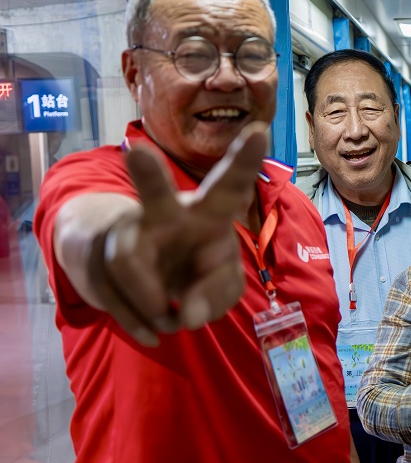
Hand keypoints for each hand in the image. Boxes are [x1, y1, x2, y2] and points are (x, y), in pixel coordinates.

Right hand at [102, 124, 268, 345]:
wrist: (139, 272)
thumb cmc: (196, 267)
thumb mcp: (222, 283)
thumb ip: (217, 294)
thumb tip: (184, 315)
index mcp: (208, 211)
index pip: (230, 186)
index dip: (244, 161)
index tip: (260, 132)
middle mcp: (166, 212)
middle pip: (155, 194)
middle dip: (148, 175)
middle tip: (136, 150)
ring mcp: (127, 231)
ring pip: (127, 266)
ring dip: (153, 305)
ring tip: (170, 318)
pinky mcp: (98, 255)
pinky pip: (115, 297)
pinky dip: (140, 323)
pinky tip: (153, 330)